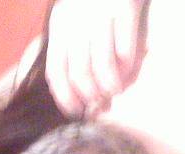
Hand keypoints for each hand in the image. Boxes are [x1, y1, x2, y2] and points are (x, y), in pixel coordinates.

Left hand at [46, 0, 148, 116]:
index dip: (65, 98)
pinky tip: (128, 74)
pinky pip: (126, 48)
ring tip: (115, 90)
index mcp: (59, 27)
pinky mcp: (125, 7)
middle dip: (90, 95)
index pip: (56, 72)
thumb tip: (77, 91)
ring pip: (102, 65)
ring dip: (109, 86)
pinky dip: (127, 68)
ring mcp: (101, 14)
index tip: (76, 112)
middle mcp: (76, 21)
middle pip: (79, 73)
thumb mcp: (71, 18)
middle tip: (101, 103)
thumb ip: (69, 49)